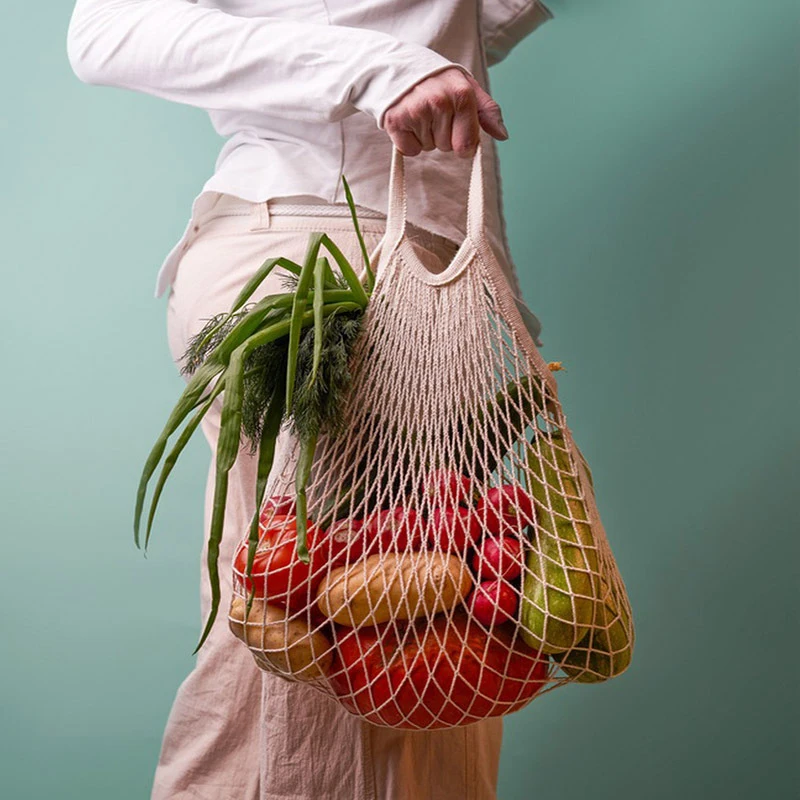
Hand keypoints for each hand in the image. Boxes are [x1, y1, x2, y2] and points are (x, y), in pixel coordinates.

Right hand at [382, 67, 508, 156]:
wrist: (398, 67)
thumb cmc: (438, 81)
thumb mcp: (467, 87)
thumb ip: (488, 111)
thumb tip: (502, 135)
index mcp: (462, 94)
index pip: (467, 145)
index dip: (462, 142)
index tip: (456, 128)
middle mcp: (439, 102)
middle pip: (446, 147)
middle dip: (442, 136)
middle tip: (433, 113)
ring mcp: (416, 111)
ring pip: (428, 148)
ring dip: (425, 136)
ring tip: (419, 112)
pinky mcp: (395, 120)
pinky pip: (409, 150)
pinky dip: (408, 141)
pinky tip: (407, 121)